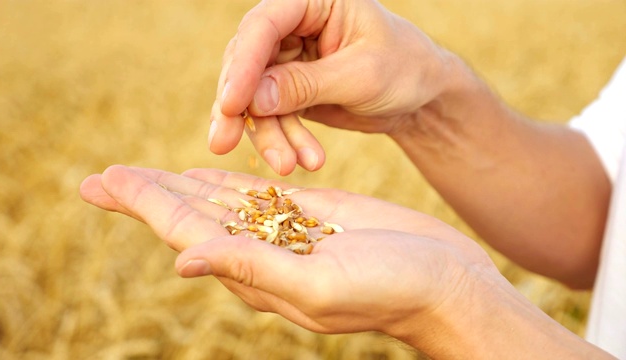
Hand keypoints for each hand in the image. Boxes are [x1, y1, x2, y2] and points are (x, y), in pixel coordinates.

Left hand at [79, 165, 494, 340]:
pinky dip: (225, 182)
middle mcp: (263, 254)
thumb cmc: (392, 289)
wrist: (444, 281)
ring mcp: (287, 233)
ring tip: (142, 176)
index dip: (143, 204)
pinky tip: (206, 175)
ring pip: (219, 203)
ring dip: (177, 186)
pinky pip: (257, 194)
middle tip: (103, 178)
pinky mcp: (312, 214)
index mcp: (257, 272)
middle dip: (146, 195)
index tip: (103, 182)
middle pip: (190, 215)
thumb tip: (181, 260)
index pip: (185, 230)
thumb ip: (252, 270)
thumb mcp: (319, 284)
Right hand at [211, 0, 455, 174]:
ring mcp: (288, 60)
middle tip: (222, 144)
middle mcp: (293, 26)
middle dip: (239, 108)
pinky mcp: (289, 91)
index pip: (264, 25)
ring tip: (288, 166)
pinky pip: (272, 117)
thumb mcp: (362, 76)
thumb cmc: (405, 69)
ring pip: (255, 97)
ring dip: (267, 135)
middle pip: (247, 63)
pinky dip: (283, 141)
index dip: (242, 64)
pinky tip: (306, 162)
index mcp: (313, 3)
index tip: (231, 105)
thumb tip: (252, 100)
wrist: (421, 97)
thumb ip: (307, 85)